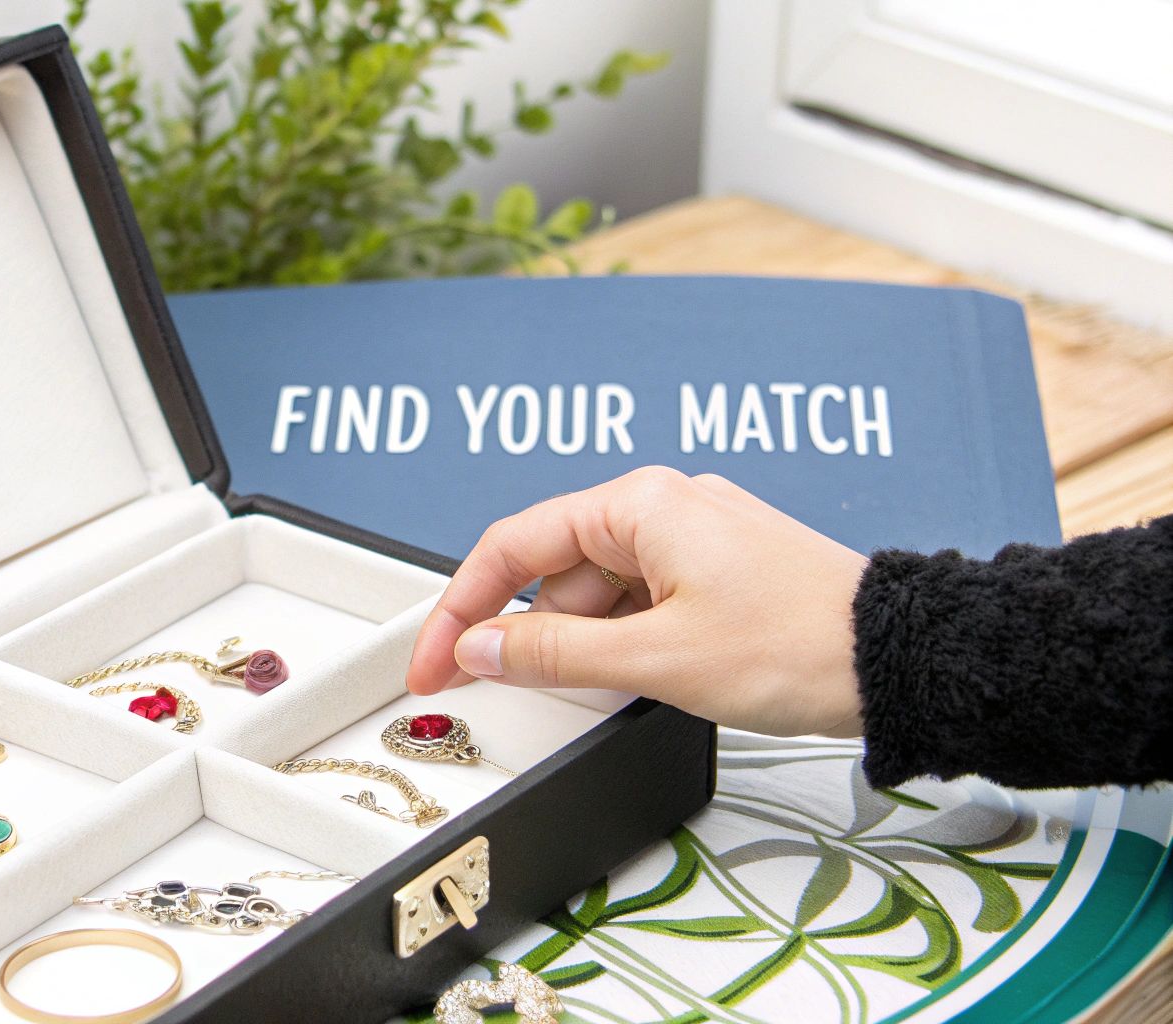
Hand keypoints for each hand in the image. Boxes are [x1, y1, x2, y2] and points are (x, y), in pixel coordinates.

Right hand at [406, 467, 867, 736]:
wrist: (902, 660)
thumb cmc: (796, 645)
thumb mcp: (655, 661)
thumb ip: (554, 654)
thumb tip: (482, 650)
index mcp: (639, 504)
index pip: (510, 546)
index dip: (459, 610)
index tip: (432, 661)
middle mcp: (663, 506)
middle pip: (555, 571)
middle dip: (537, 634)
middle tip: (527, 693)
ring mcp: (695, 536)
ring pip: (601, 591)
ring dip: (591, 644)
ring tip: (632, 688)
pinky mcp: (721, 569)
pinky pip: (644, 600)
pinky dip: (631, 641)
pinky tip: (653, 677)